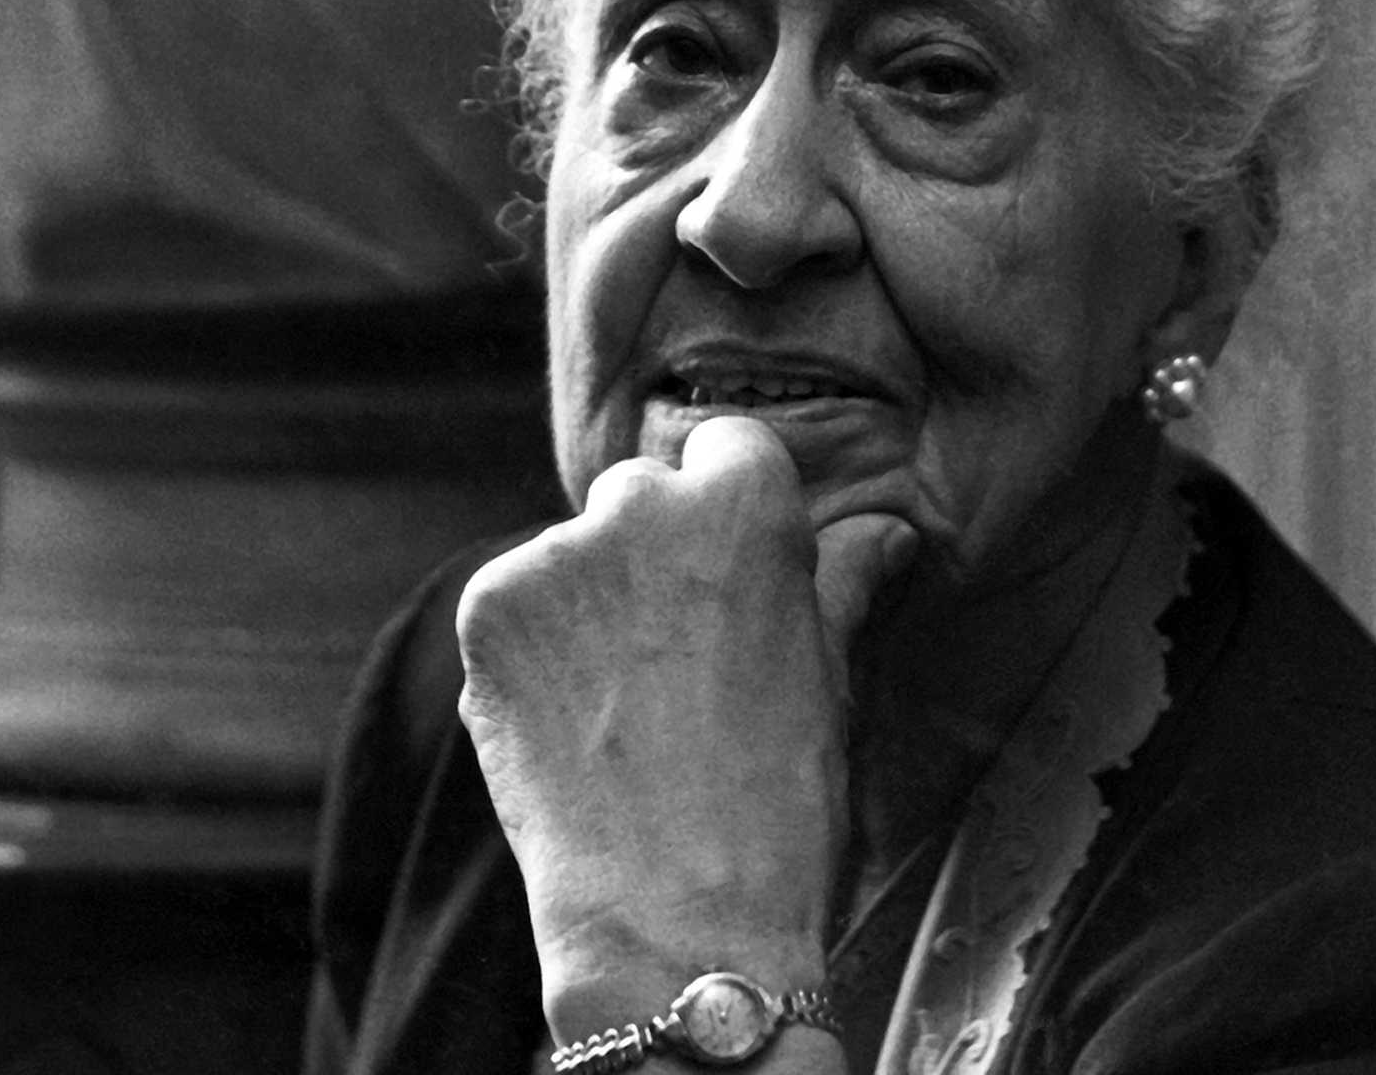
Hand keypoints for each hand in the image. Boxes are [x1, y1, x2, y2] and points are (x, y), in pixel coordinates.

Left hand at [455, 416, 916, 1033]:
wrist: (678, 928)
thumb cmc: (780, 810)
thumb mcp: (831, 685)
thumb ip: (844, 585)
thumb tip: (886, 532)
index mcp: (745, 499)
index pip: (730, 448)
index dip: (729, 517)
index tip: (730, 581)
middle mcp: (643, 501)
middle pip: (641, 496)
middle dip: (654, 558)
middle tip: (674, 663)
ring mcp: (558, 550)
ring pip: (572, 555)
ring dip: (587, 608)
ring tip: (620, 717)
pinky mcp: (488, 606)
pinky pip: (512, 607)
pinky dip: (528, 656)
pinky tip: (565, 731)